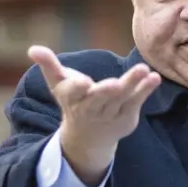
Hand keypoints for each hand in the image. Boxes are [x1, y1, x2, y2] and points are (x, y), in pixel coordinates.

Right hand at [28, 45, 161, 185]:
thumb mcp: (59, 84)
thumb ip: (49, 65)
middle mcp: (91, 108)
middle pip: (100, 98)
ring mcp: (111, 115)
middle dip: (108, 90)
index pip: (73, 93)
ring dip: (133, 84)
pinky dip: (146, 90)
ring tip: (144, 69)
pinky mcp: (127, 118)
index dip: (77, 87)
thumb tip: (32, 48)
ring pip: (122, 99)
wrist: (88, 138)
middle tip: (116, 83)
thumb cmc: (73, 102)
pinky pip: (137, 102)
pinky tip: (155, 77)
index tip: (83, 82)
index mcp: (72, 98)